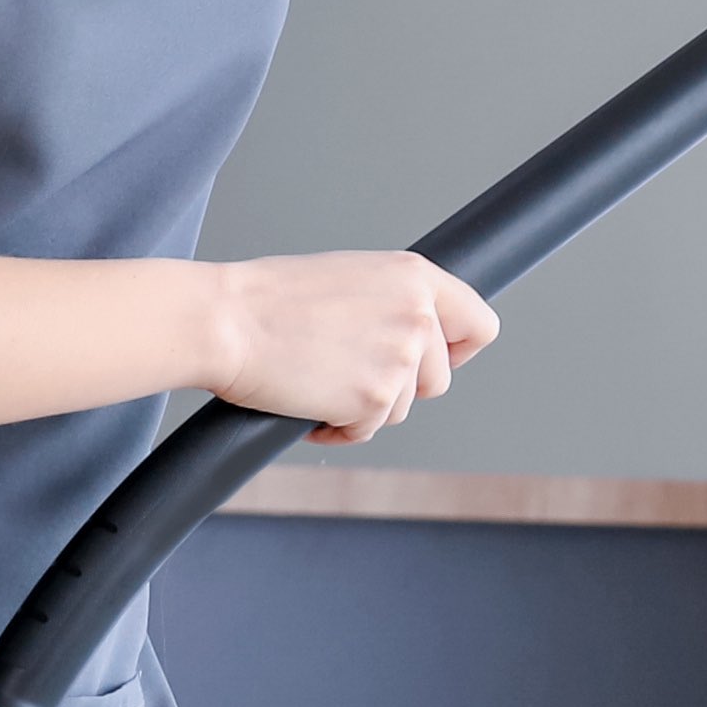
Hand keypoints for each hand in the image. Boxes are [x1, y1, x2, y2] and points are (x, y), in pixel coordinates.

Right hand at [200, 252, 497, 441]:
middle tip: (350, 374)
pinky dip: (338, 428)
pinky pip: (366, 430)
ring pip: (402, 408)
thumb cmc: (270, 298)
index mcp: (415, 276)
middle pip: (438, 379)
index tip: (439, 360)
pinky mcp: (373, 399)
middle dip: (397, 387)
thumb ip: (393, 302)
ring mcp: (400, 359)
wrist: (227, 321)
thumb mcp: (350, 278)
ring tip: (320, 381)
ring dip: (364, 407)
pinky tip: (310, 404)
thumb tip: (414, 333)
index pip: (479, 324)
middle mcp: (418, 315)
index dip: (459, 350)